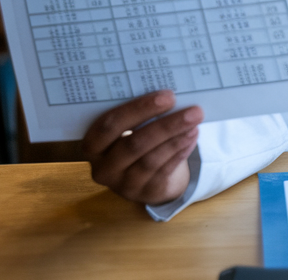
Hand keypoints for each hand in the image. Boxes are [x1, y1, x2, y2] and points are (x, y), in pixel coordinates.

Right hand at [82, 90, 202, 205]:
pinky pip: (164, 171)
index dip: (139, 109)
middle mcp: (103, 168)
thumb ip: (136, 114)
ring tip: (195, 122)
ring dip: (176, 138)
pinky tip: (192, 136)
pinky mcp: (145, 193)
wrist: (145, 176)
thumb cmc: (134, 139)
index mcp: (92, 145)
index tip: (168, 96)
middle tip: (193, 110)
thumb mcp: (126, 129)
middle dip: (166, 125)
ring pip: (151, 159)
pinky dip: (180, 151)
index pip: (109, 125)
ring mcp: (123, 184)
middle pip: (133, 144)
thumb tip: (168, 95)